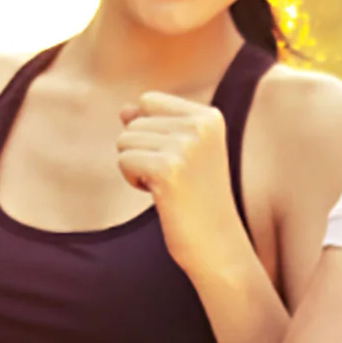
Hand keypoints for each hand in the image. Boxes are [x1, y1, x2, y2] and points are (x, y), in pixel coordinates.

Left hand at [117, 92, 247, 282]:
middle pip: (134, 120)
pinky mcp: (168, 169)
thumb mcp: (183, 151)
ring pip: (125, 140)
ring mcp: (186, 146)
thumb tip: (124, 110)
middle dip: (143, 150)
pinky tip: (162, 195)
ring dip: (137, 166)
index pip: (149, 100)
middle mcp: (201, 126)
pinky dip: (134, 181)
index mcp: (210, 116)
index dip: (151, 131)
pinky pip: (124, 161)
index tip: (180, 158)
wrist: (217, 241)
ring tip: (169, 185)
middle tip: (176, 176)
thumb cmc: (197, 197)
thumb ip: (154, 123)